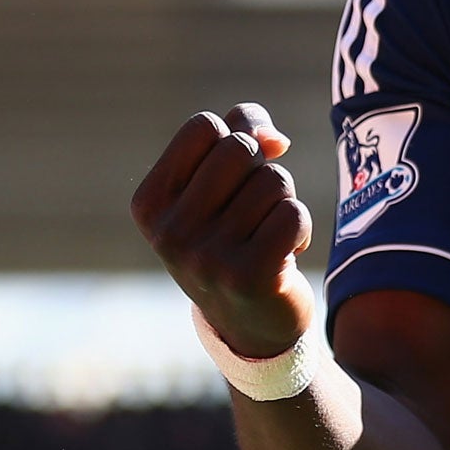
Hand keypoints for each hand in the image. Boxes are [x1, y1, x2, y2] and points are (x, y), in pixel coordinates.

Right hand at [130, 102, 316, 359]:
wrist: (250, 323)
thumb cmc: (234, 235)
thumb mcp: (221, 182)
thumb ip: (242, 132)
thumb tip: (275, 139)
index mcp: (148, 203)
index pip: (204, 126)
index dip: (234, 139)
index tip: (233, 179)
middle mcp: (168, 232)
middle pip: (240, 147)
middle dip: (261, 169)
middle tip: (254, 210)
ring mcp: (205, 257)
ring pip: (274, 180)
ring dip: (283, 202)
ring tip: (265, 235)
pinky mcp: (248, 276)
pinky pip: (294, 213)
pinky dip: (301, 227)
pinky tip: (283, 256)